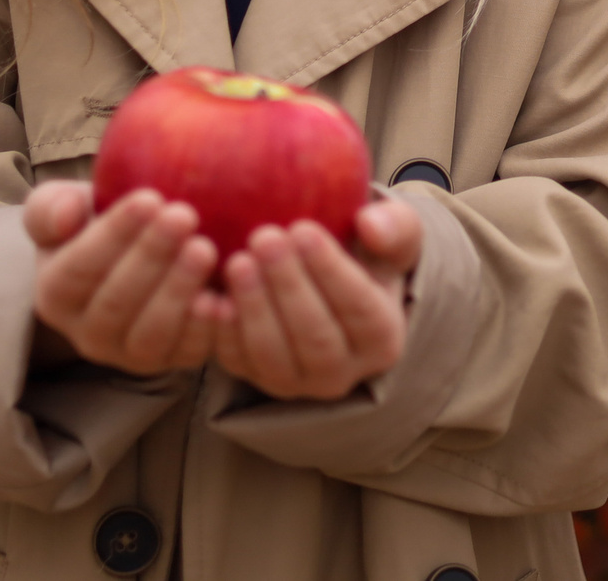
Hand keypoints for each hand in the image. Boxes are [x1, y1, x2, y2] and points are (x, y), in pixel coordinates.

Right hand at [27, 181, 225, 375]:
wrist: (140, 252)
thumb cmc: (98, 224)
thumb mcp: (62, 206)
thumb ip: (50, 208)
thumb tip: (67, 215)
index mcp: (56, 295)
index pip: (79, 268)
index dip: (114, 235)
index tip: (148, 198)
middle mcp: (88, 334)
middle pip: (117, 302)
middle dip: (152, 256)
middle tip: (184, 215)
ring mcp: (131, 354)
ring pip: (151, 333)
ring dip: (179, 290)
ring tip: (204, 248)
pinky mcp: (174, 359)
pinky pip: (190, 351)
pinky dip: (207, 327)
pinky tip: (223, 295)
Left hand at [214, 199, 422, 399]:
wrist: (328, 288)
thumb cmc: (365, 257)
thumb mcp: (394, 238)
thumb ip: (396, 228)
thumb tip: (370, 224)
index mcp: (382, 339)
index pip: (358, 308)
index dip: (329, 270)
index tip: (303, 228)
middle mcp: (343, 372)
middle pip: (315, 335)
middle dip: (286, 285)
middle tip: (264, 237)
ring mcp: (296, 383)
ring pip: (273, 355)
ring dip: (253, 308)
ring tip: (237, 260)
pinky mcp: (256, 379)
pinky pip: (237, 361)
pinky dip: (223, 332)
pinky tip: (211, 295)